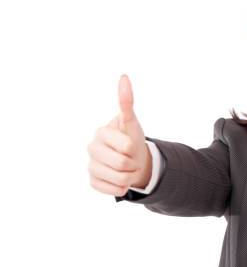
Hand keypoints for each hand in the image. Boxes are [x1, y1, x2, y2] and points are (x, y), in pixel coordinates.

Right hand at [87, 74, 151, 196]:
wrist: (133, 159)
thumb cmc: (132, 138)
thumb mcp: (132, 122)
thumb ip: (127, 102)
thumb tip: (124, 76)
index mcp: (101, 132)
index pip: (125, 146)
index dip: (134, 148)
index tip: (132, 144)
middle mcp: (92, 148)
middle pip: (121, 163)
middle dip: (133, 162)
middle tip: (132, 158)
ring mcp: (91, 165)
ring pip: (118, 179)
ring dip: (130, 176)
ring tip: (127, 168)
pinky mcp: (92, 181)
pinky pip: (112, 190)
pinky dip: (122, 187)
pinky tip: (121, 179)